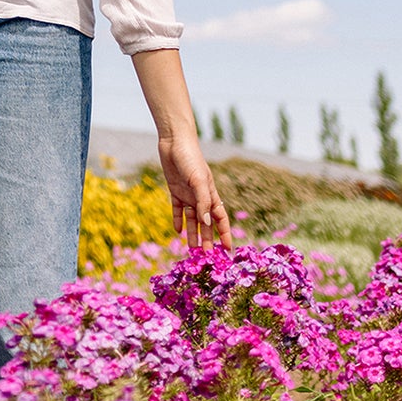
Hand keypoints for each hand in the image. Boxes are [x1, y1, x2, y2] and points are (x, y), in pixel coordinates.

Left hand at [157, 132, 232, 250]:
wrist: (174, 143)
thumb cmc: (190, 159)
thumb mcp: (198, 181)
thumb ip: (203, 201)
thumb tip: (206, 222)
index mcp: (211, 194)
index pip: (220, 219)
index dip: (224, 234)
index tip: (227, 250)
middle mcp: (201, 197)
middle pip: (206, 223)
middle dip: (207, 239)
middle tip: (206, 257)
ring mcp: (188, 194)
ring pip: (192, 219)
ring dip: (193, 233)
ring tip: (192, 249)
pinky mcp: (175, 191)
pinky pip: (177, 209)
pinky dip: (177, 220)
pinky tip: (177, 231)